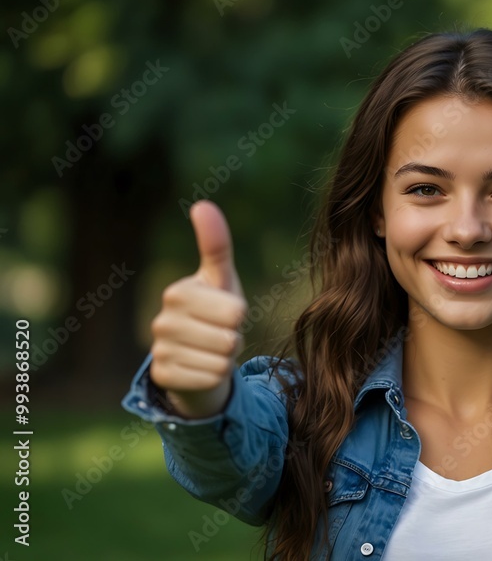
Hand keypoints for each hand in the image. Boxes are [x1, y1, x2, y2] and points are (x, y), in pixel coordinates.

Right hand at [149, 200, 247, 417]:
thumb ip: (216, 244)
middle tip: (220, 335)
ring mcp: (158, 351)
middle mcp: (162, 321)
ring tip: (212, 350)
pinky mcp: (163, 378)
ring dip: (226, 359)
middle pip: (230, 338)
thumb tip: (202, 203)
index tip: (225, 313)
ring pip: (222, 361)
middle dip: (234, 339)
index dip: (239, 316)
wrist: (198, 358)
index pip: (236, 311)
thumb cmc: (215, 313)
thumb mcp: (221, 279)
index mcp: (178, 292)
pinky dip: (215, 378)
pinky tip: (201, 369)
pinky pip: (211, 380)